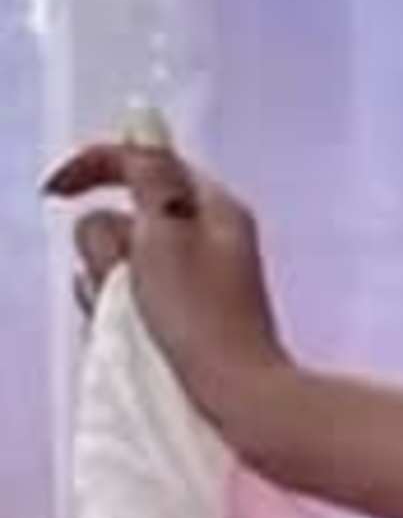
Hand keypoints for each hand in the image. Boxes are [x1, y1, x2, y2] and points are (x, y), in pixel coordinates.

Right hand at [44, 119, 291, 447]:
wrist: (235, 397)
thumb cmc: (201, 317)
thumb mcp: (166, 233)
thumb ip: (149, 176)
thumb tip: (143, 120)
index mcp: (210, 209)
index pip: (142, 163)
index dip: (94, 167)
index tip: (53, 190)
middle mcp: (201, 239)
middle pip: (118, 218)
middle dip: (103, 245)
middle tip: (129, 280)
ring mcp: (185, 282)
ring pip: (112, 263)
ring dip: (106, 283)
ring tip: (132, 317)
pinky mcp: (174, 318)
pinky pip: (122, 301)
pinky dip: (114, 313)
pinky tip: (126, 337)